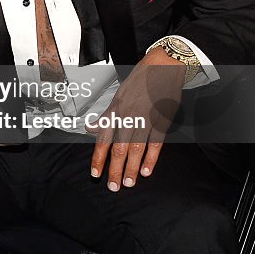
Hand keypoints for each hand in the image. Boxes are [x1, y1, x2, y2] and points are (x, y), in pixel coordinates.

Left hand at [88, 48, 183, 190]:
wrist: (163, 67)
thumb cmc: (140, 80)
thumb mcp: (118, 96)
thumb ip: (106, 115)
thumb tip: (91, 128)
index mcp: (116, 111)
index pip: (103, 140)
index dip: (98, 158)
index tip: (95, 173)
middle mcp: (129, 117)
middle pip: (119, 148)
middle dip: (114, 170)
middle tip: (113, 186)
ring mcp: (146, 120)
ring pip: (136, 149)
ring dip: (132, 168)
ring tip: (128, 183)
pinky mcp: (162, 122)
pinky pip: (156, 144)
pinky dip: (151, 158)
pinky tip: (146, 171)